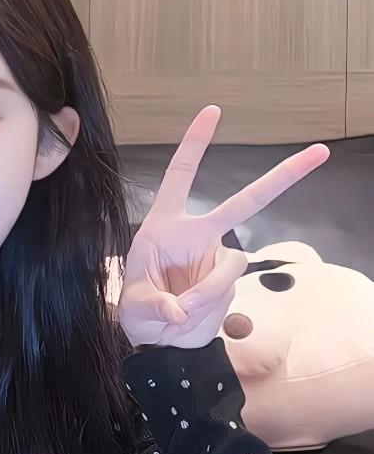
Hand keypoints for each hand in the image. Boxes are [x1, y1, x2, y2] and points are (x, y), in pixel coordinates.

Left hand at [118, 105, 328, 349]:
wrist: (160, 342)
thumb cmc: (139, 314)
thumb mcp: (135, 308)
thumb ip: (156, 304)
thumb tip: (179, 308)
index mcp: (165, 225)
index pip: (180, 176)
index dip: (195, 144)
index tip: (213, 111)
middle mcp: (196, 235)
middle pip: (245, 201)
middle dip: (282, 177)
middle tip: (319, 152)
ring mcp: (217, 257)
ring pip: (230, 266)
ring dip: (205, 292)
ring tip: (177, 313)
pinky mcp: (230, 280)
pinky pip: (227, 288)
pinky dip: (207, 307)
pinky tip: (189, 317)